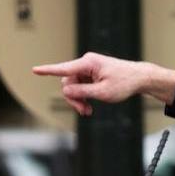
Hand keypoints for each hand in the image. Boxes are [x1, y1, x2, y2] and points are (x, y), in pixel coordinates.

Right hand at [32, 52, 174, 115]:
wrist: (139, 78)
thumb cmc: (124, 83)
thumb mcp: (102, 93)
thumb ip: (82, 92)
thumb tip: (65, 91)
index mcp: (88, 63)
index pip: (63, 68)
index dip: (47, 71)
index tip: (35, 70)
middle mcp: (86, 63)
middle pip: (68, 83)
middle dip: (73, 99)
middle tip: (84, 112)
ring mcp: (88, 68)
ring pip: (73, 87)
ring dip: (79, 100)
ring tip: (88, 111)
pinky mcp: (91, 74)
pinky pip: (80, 86)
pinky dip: (83, 97)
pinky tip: (89, 107)